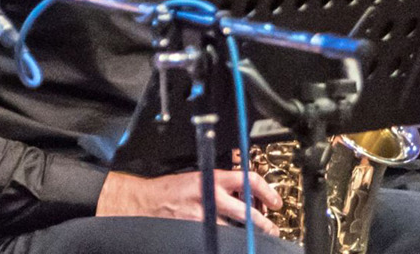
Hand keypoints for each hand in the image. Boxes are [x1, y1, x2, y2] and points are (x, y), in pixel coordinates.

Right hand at [97, 169, 281, 231]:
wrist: (144, 201)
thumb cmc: (171, 188)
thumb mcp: (199, 176)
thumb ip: (222, 184)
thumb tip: (245, 192)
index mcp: (213, 177)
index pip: (248, 180)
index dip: (267, 191)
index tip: (276, 201)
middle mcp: (210, 196)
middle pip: (246, 212)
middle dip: (263, 223)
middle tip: (272, 228)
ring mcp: (202, 216)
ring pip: (233, 229)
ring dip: (246, 235)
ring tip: (255, 239)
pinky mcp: (193, 231)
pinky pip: (216, 237)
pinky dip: (226, 240)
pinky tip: (231, 243)